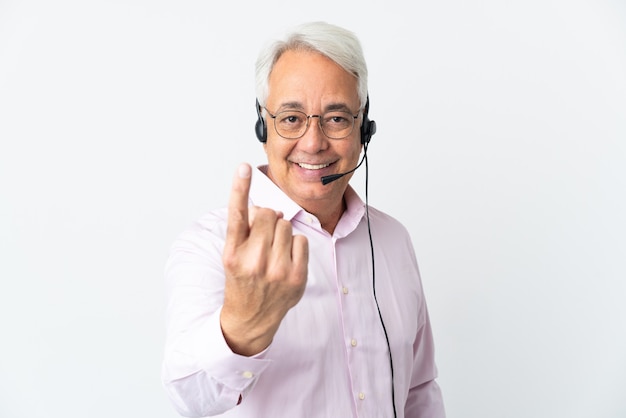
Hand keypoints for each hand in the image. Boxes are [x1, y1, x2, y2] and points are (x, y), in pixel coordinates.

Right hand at [220, 163, 308, 355]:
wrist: (251, 317)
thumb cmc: (242, 279)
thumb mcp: (232, 255)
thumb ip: (244, 230)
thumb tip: (266, 208)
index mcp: (232, 253)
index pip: (237, 214)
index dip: (240, 187)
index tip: (243, 167)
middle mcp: (253, 261)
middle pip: (268, 214)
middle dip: (267, 220)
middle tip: (262, 239)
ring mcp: (276, 270)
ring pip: (286, 225)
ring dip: (281, 232)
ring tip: (273, 252)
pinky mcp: (296, 277)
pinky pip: (302, 240)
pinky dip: (296, 246)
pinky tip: (286, 260)